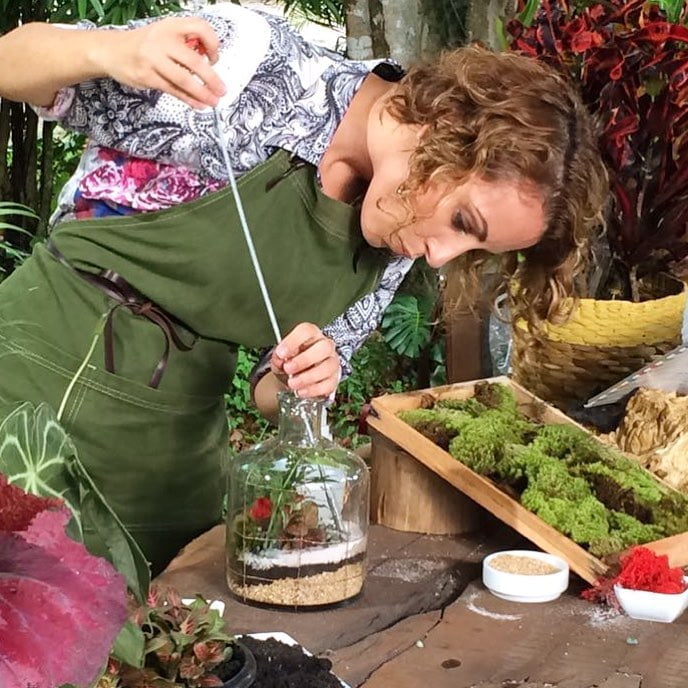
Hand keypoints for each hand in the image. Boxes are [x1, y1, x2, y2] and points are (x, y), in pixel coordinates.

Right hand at [96, 17, 225, 108]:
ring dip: (202, 93)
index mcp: (170, 25)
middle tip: (222, 90)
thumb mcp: (165, 34)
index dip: (212, 44)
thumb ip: (186, 44)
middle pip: (194, 61)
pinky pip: (173, 90)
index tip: (215, 58)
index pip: (200, 28)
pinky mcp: (147, 76)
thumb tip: (210, 65)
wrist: (112, 50)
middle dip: (212, 79)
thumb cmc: (145, 44)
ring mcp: (153, 58)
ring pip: (184, 79)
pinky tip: (198, 104)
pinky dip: (188, 99)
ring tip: (213, 101)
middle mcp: (162, 39)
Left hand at [271, 323, 340, 398]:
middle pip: (323, 347)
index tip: (281, 353)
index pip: (306, 331)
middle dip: (304, 360)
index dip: (293, 341)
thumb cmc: (291, 362)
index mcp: (311, 335)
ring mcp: (332, 362)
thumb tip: (280, 360)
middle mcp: (325, 345)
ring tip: (292, 383)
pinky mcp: (334, 379)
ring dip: (308, 377)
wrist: (296, 376)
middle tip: (288, 369)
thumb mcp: (280, 358)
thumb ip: (278, 357)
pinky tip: (301, 391)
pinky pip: (328, 384)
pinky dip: (313, 389)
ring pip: (328, 367)